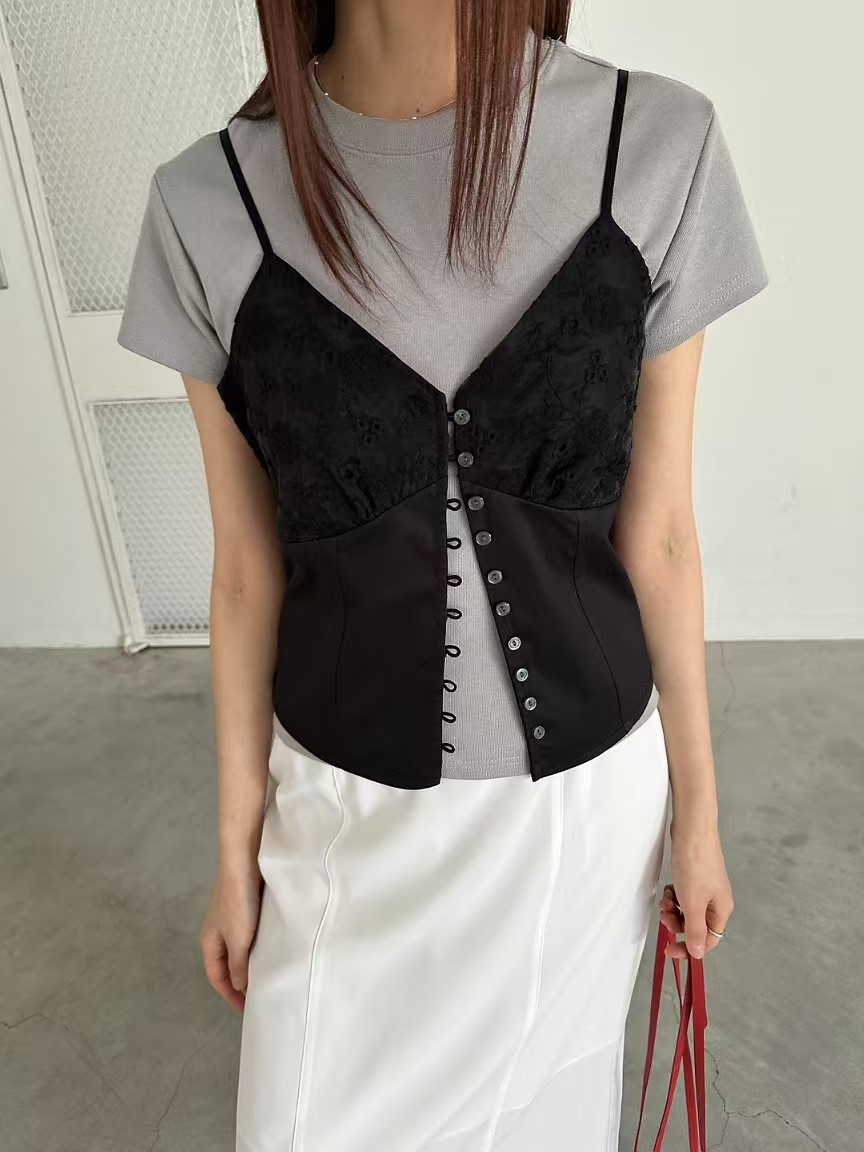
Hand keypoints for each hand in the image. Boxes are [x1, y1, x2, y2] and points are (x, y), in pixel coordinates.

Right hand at [199, 864, 262, 1010]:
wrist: (245, 862)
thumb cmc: (238, 902)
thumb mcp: (238, 939)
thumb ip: (238, 965)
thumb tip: (239, 985)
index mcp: (210, 942)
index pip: (217, 978)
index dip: (230, 996)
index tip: (247, 1010)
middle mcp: (218, 932)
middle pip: (227, 965)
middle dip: (240, 982)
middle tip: (259, 997)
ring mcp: (232, 919)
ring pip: (240, 950)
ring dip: (250, 964)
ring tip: (267, 976)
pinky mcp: (246, 908)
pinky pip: (250, 936)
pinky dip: (258, 947)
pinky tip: (272, 949)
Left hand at [660, 816, 733, 959]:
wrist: (693, 829)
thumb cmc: (695, 865)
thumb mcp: (693, 903)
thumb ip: (695, 930)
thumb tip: (698, 953)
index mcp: (721, 910)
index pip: (708, 941)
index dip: (689, 948)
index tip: (669, 949)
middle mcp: (716, 900)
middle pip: (696, 925)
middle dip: (678, 924)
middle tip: (664, 916)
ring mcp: (706, 887)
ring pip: (687, 909)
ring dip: (673, 909)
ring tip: (664, 899)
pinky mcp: (695, 875)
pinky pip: (683, 894)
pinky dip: (674, 895)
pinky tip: (668, 888)